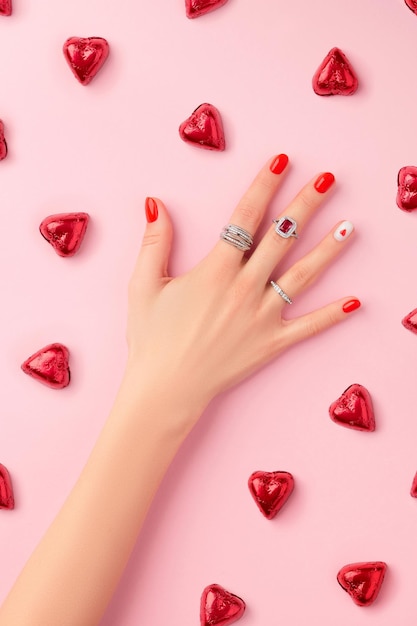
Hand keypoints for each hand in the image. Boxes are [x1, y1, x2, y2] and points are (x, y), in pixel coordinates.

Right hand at [126, 155, 358, 416]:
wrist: (166, 388)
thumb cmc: (153, 338)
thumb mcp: (143, 286)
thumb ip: (154, 243)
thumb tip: (155, 203)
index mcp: (216, 270)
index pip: (247, 217)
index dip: (265, 185)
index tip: (282, 160)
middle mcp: (245, 288)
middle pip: (282, 238)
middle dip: (306, 205)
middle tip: (328, 179)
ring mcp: (263, 316)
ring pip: (303, 276)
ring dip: (329, 249)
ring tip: (350, 226)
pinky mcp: (272, 343)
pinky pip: (309, 327)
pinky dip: (333, 315)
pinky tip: (356, 301)